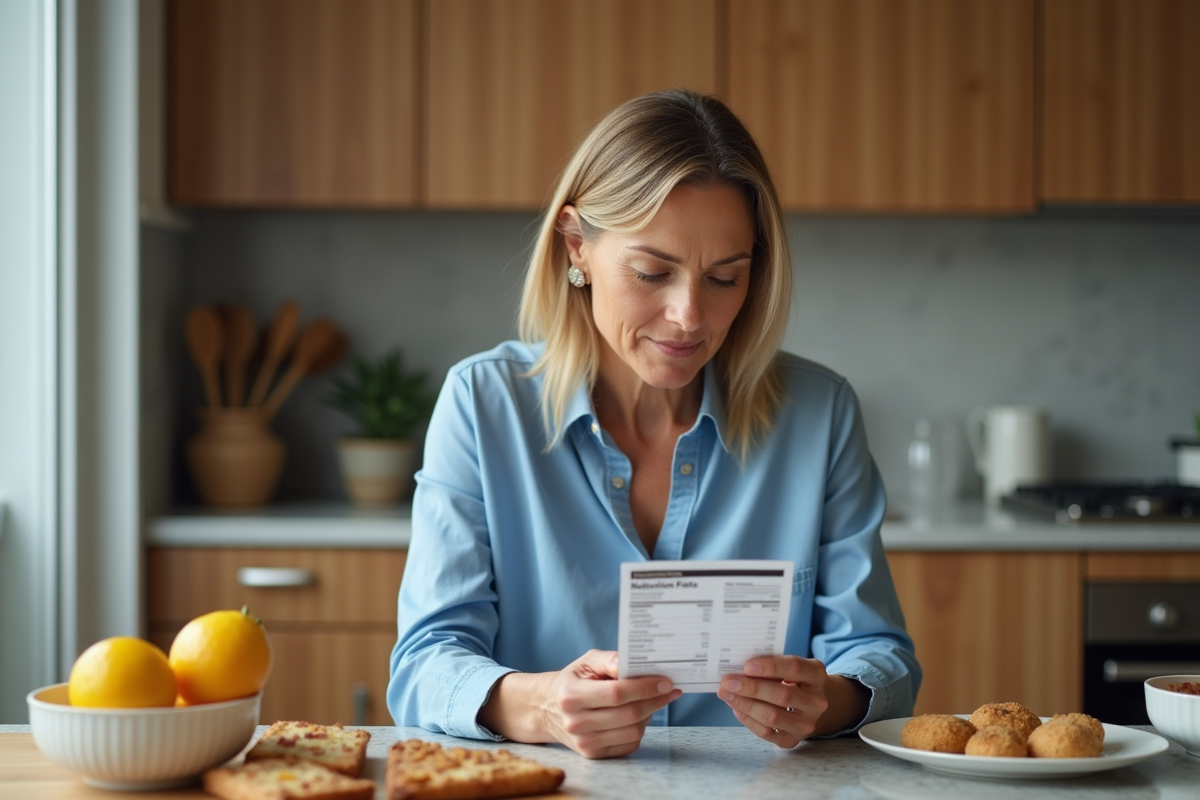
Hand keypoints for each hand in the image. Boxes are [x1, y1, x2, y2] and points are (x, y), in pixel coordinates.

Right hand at [533, 650, 680, 757]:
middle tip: (669, 690)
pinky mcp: (593, 754)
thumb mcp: (585, 662)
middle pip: (629, 714)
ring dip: (649, 714)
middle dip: (655, 700)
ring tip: (652, 700)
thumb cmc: (573, 681)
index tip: (665, 682)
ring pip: (632, 731)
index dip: (645, 687)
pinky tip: (639, 715)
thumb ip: (608, 659)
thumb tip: (629, 664)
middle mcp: (576, 722)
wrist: (548, 709)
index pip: (616, 693)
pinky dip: (640, 729)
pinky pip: (629, 744)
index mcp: (571, 695)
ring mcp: (584, 742)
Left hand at [718, 656, 850, 747]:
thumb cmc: (792, 679)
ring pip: (772, 716)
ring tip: (726, 694)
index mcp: (816, 675)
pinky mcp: (792, 740)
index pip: (795, 668)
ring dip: (745, 704)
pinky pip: (766, 732)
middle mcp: (816, 702)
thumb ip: (769, 664)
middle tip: (728, 682)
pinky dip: (747, 719)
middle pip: (782, 695)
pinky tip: (736, 707)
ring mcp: (806, 724)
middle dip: (751, 688)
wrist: (809, 705)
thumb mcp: (788, 666)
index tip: (747, 666)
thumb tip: (739, 669)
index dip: (770, 667)